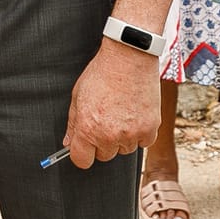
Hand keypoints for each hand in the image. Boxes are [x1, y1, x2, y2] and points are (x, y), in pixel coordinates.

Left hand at [59, 41, 160, 167]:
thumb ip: (73, 123)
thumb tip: (69, 143)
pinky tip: (135, 113)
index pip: (81, 160)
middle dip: (103, 142)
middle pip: (104, 156)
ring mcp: (131, 134)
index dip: (82, 153)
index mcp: (87, 129)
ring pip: (124, 149)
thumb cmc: (102, 73)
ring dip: (123, 138)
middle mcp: (109, 136)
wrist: (129, 57)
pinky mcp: (150, 129)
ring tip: (122, 112)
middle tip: (106, 119)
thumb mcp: (78, 95)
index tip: (85, 147)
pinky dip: (141, 133)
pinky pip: (144, 143)